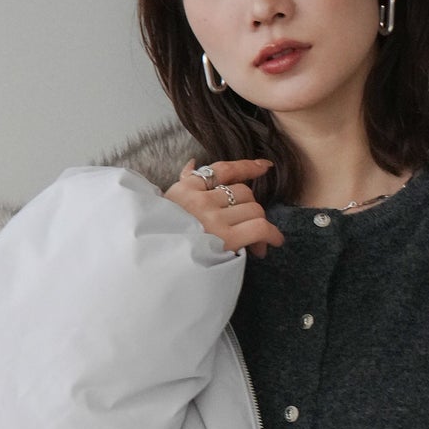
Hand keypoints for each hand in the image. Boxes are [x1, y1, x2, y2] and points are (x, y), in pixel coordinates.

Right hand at [163, 158, 286, 260]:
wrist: (153, 265)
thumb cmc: (162, 237)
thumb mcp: (168, 205)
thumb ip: (183, 182)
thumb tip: (192, 163)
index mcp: (186, 190)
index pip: (223, 170)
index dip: (248, 166)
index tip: (264, 167)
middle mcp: (200, 200)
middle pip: (243, 192)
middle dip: (251, 210)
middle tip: (251, 230)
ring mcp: (213, 219)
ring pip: (253, 209)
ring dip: (260, 225)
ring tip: (256, 243)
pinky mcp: (226, 239)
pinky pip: (260, 228)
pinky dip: (272, 234)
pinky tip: (274, 241)